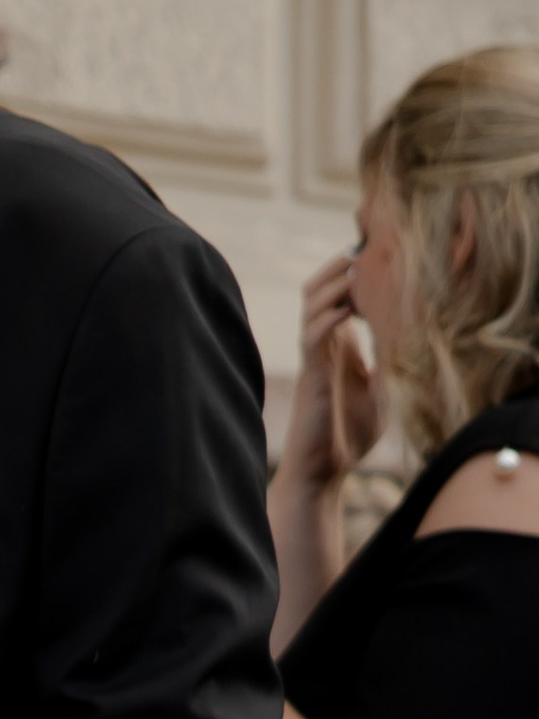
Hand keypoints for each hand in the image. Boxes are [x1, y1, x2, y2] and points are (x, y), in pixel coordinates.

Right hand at [279, 252, 378, 494]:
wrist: (324, 467)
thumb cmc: (350, 433)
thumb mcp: (380, 388)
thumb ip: (386, 360)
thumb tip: (410, 334)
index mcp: (336, 346)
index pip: (335, 297)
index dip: (348, 274)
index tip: (373, 254)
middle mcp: (321, 346)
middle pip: (316, 291)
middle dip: (335, 268)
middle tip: (361, 251)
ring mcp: (313, 359)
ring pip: (309, 306)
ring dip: (331, 286)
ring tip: (354, 270)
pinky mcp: (311, 375)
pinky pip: (311, 337)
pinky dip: (327, 319)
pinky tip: (346, 311)